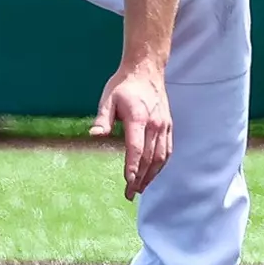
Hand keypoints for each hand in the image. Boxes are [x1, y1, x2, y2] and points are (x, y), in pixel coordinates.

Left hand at [89, 62, 171, 201]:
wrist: (146, 70)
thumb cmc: (123, 86)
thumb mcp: (108, 98)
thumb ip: (102, 119)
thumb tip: (95, 135)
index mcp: (138, 118)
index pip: (136, 148)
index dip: (132, 167)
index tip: (128, 182)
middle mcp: (154, 124)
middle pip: (149, 158)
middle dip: (140, 178)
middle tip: (130, 194)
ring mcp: (164, 126)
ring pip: (160, 157)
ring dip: (151, 176)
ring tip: (141, 189)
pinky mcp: (168, 126)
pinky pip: (167, 150)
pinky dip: (161, 165)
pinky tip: (153, 174)